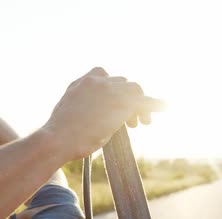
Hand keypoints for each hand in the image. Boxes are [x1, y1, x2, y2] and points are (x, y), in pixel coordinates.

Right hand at [42, 67, 162, 159]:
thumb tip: (85, 120)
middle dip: (126, 99)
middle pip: (120, 82)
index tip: (112, 102)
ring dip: (138, 104)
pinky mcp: (122, 101)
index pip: (101, 75)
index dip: (111, 89)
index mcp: (79, 84)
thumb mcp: (66, 117)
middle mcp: (94, 81)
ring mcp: (108, 89)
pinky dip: (155, 105)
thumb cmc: (57, 137)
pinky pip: (145, 101)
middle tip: (130, 121)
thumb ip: (79, 110)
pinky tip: (165, 108)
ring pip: (134, 89)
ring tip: (141, 122)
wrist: (57, 140)